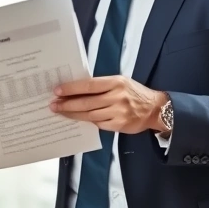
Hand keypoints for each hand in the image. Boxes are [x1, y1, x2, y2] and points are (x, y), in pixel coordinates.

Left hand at [50, 76, 166, 133]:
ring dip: (72, 114)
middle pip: (86, 102)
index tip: (57, 91)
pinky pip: (98, 124)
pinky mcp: (119, 125)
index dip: (71, 88)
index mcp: (115, 82)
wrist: (155, 109)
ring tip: (60, 112)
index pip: (88, 85)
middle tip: (53, 105)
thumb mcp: (120, 82)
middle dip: (67, 104)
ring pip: (89, 115)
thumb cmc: (133, 93)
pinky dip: (87, 121)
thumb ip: (101, 85)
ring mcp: (118, 112)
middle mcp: (116, 97)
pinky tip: (77, 119)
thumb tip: (76, 90)